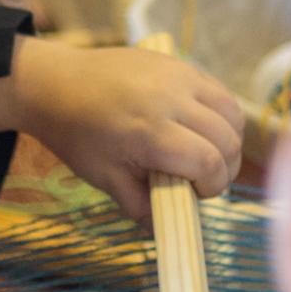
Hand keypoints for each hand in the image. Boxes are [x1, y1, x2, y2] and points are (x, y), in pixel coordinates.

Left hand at [0, 35, 243, 221]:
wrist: (57, 84)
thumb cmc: (77, 134)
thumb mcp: (105, 178)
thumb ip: (140, 206)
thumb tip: (166, 228)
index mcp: (150, 132)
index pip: (210, 163)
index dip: (212, 187)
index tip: (196, 194)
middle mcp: (172, 99)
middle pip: (228, 140)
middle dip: (224, 168)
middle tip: (203, 179)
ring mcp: (179, 75)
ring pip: (233, 113)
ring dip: (229, 140)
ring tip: (207, 154)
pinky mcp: (180, 63)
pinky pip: (220, 92)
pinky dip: (221, 115)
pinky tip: (201, 129)